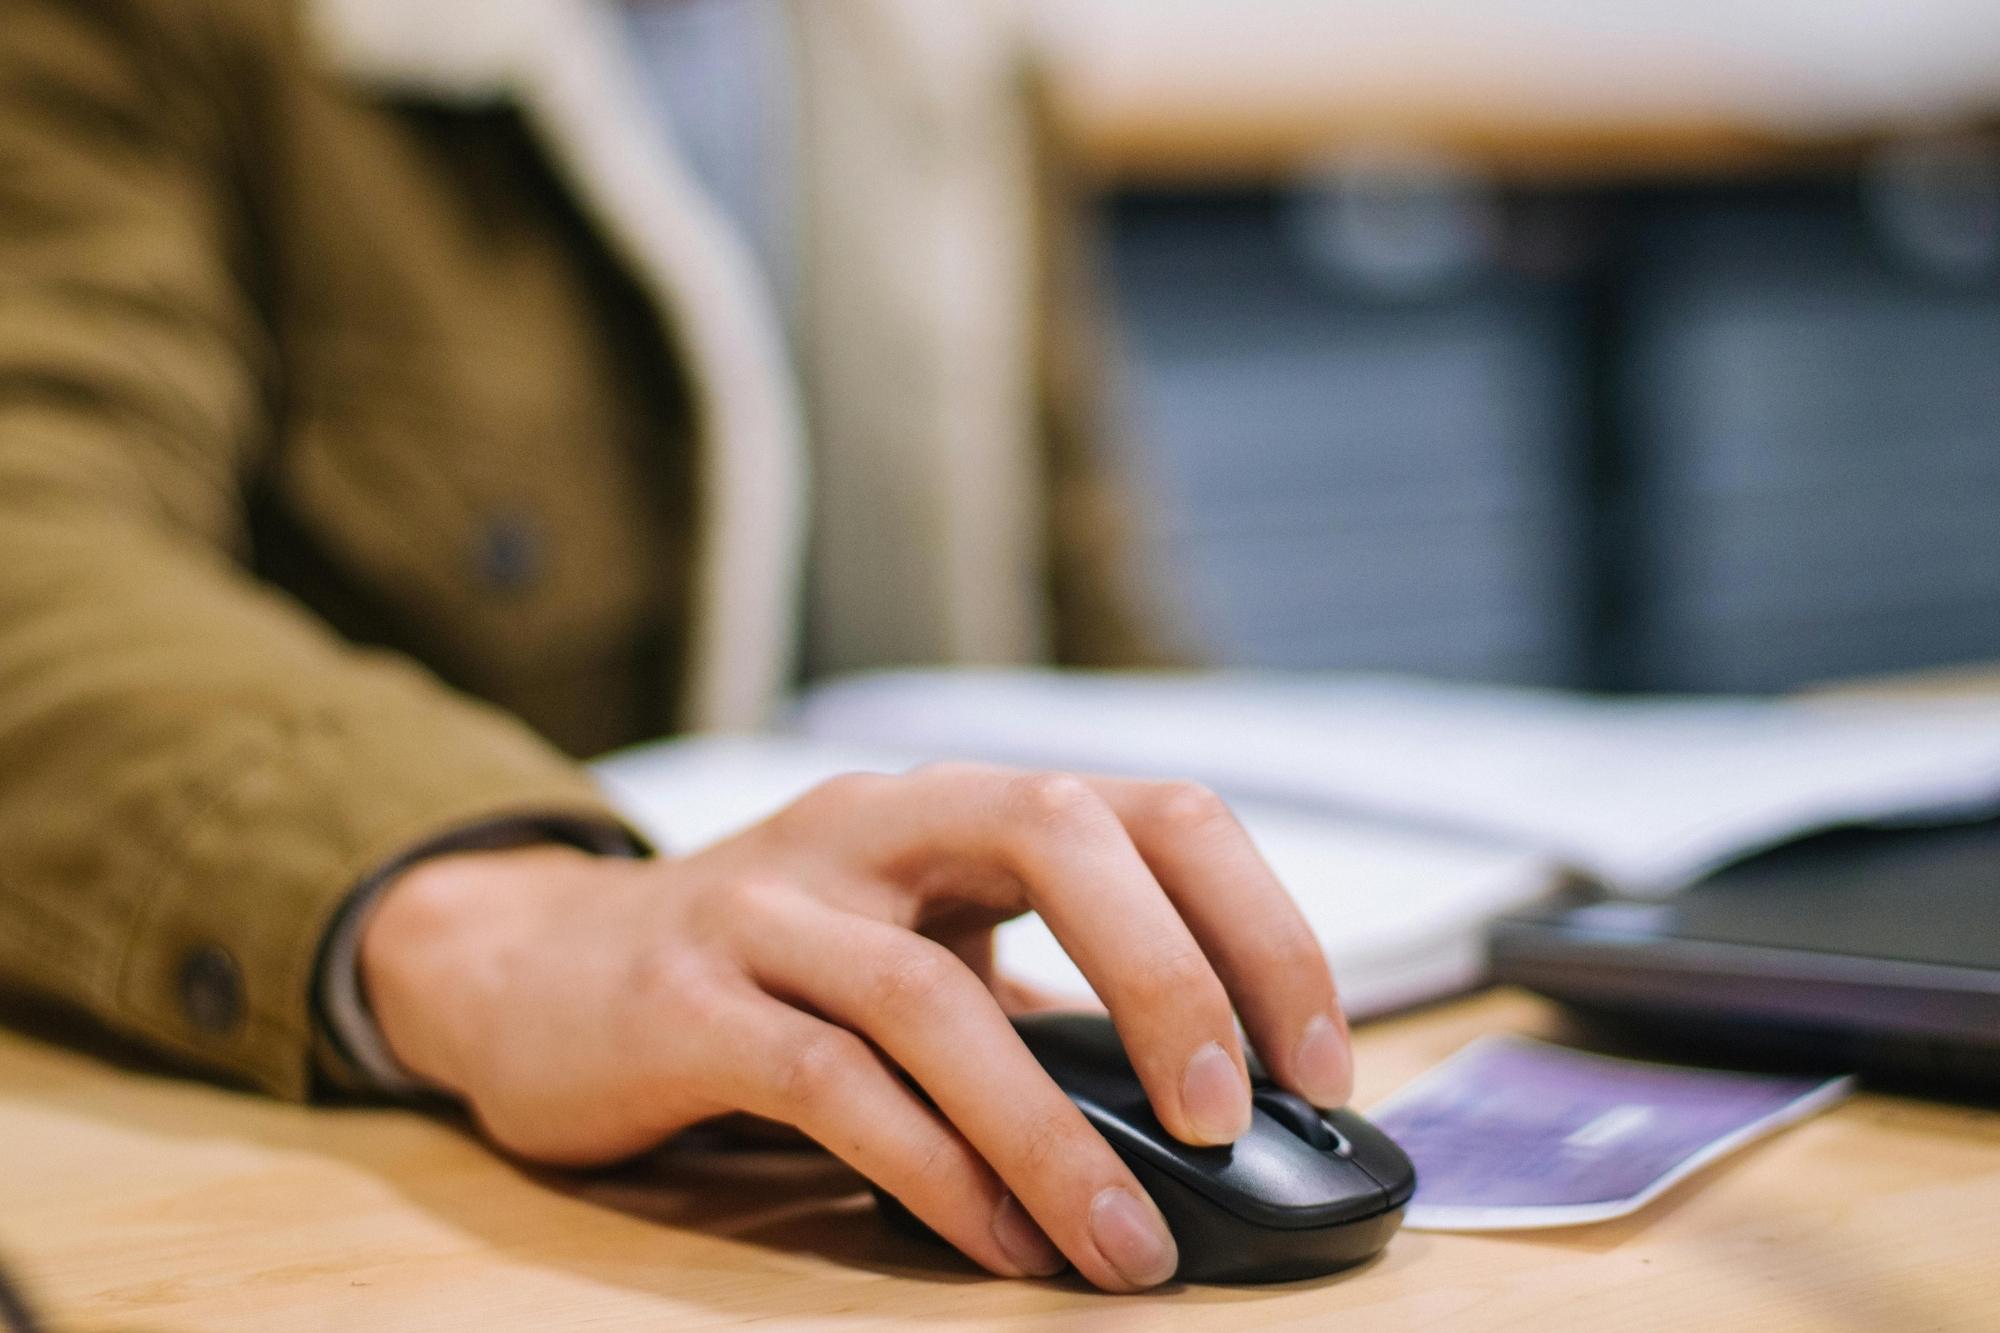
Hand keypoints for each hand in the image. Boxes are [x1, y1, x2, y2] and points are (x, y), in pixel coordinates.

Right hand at [361, 764, 1350, 1291]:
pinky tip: (994, 1245)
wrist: (528, 966)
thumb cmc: (762, 970)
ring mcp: (768, 904)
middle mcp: (869, 826)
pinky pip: (829, 1084)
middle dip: (1170, 976)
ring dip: (1049, 1133)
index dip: (1253, 922)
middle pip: (1056, 832)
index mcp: (953, 810)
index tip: (1316, 1060)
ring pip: (932, 994)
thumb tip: (1200, 1108)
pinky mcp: (684, 1002)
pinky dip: (931, 1172)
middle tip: (1228, 1120)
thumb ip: (1033, 1002)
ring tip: (1123, 1248)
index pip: (1146, 809)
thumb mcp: (910, 948)